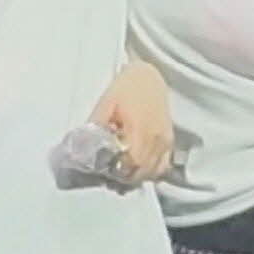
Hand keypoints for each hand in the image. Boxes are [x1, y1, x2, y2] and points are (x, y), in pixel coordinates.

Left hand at [88, 61, 173, 184]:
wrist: (148, 75)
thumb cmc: (126, 86)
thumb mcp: (106, 103)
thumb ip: (96, 127)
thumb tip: (84, 147)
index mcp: (139, 128)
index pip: (131, 163)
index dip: (118, 172)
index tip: (105, 172)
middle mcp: (156, 137)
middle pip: (142, 171)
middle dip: (125, 178)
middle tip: (110, 176)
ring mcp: (165, 140)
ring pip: (153, 171)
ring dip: (137, 176)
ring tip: (122, 173)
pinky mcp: (169, 139)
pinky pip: (163, 165)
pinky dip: (151, 171)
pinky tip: (138, 168)